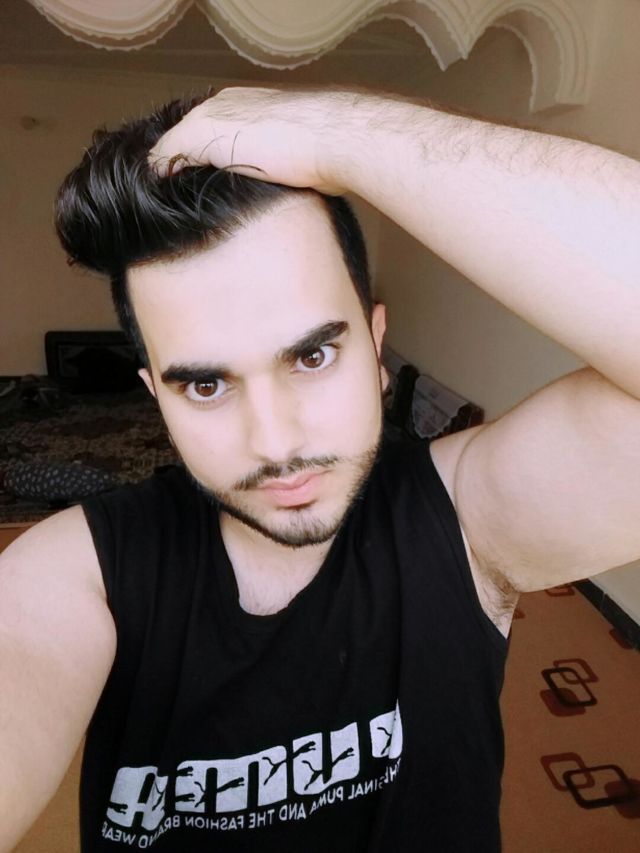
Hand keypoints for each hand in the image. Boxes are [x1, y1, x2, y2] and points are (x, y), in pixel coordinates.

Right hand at [149, 86, 354, 193]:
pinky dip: (251, 190)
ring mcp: (269, 137)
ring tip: (215, 210)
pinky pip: (261, 177)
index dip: (168, 165)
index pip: (179, 137)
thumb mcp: (207, 135)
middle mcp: (242, 117)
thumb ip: (175, 146)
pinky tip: (250, 205)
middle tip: (187, 206)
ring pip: (234, 166)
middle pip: (207, 152)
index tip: (162, 193)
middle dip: (196, 176)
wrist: (334, 145)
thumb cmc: (273, 138)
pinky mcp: (292, 159)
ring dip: (224, 185)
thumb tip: (154, 167)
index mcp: (218, 108)